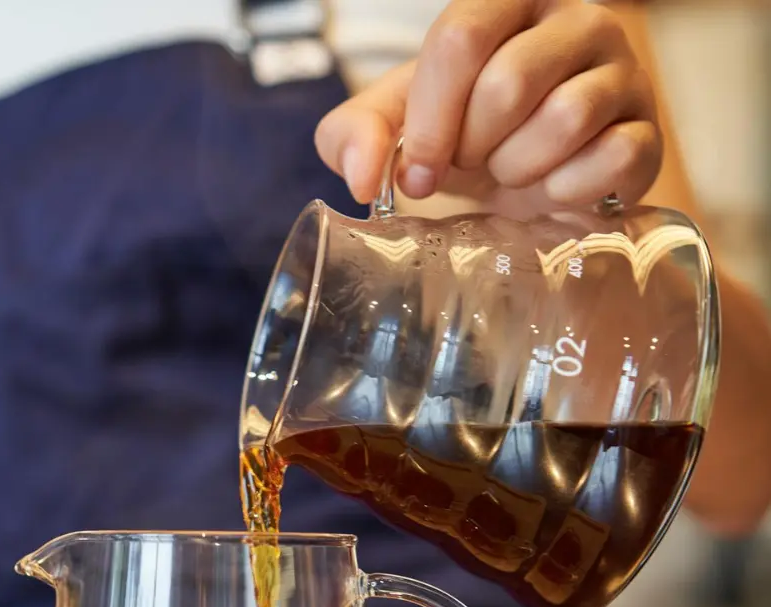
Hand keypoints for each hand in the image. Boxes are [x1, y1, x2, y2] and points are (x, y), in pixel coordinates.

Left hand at [315, 0, 661, 212]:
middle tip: (475, 163)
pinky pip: (609, 159)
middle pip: (510, 82)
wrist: (524, 183)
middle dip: (475, 147)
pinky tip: (552, 190)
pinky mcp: (647, 132)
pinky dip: (565, 192)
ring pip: (565, 118)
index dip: (430, 120)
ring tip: (513, 171)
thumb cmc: (459, 139)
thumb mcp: (393, 128)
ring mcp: (623, 72)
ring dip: (519, 169)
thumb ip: (352, 136)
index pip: (462, 36)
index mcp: (509, 0)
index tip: (417, 174)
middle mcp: (577, 19)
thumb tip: (363, 177)